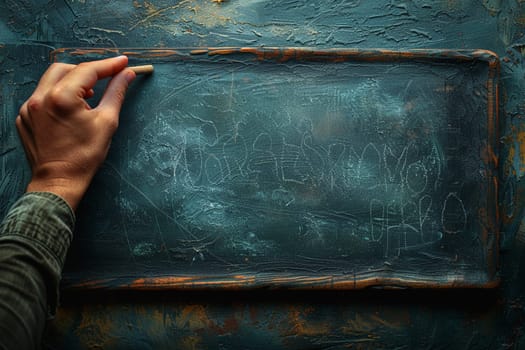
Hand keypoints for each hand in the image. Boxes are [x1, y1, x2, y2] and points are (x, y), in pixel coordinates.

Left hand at [16, 56, 135, 210]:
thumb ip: (116, 93)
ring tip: (87, 99)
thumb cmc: (84, 155)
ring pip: (50, 81)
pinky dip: (57, 98)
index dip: (108, 65)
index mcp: (61, 98)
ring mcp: (28, 108)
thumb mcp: (107, 122)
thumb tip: (127, 75)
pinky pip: (41, 97)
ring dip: (71, 84)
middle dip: (86, 72)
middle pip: (65, 69)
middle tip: (104, 81)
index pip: (87, 71)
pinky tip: (69, 112)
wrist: (59, 181)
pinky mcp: (24, 118)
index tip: (123, 62)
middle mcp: (40, 98)